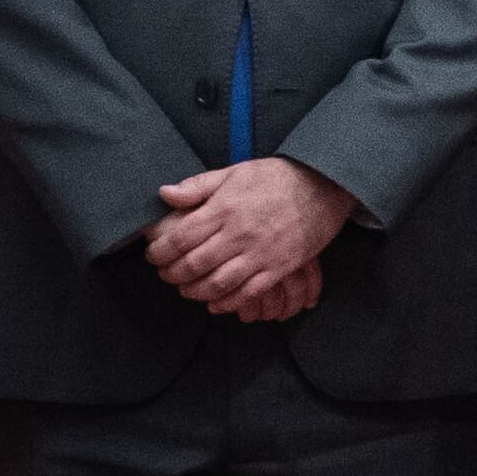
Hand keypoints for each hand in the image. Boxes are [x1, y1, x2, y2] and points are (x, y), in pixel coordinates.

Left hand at [148, 157, 354, 319]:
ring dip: (195, 292)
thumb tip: (164, 194)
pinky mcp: (278, 268)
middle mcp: (239, 233)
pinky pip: (247, 293)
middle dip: (172, 274)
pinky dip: (227, 303)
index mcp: (224, 208)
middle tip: (166, 274)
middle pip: (194, 264)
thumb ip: (197, 186)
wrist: (322, 186)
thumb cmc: (276, 177)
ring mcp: (260, 253)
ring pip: (217, 283)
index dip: (160, 251)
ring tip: (186, 289)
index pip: (181, 237)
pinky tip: (215, 303)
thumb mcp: (234, 172)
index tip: (153, 255)